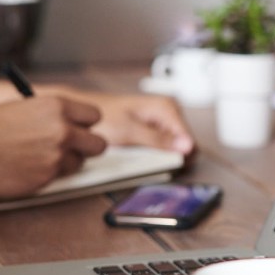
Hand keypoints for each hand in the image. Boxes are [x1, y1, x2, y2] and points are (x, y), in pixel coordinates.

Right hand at [0, 96, 107, 197]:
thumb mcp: (19, 110)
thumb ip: (46, 117)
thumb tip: (64, 124)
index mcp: (55, 106)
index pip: (93, 116)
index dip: (85, 125)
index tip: (77, 129)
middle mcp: (62, 130)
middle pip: (97, 144)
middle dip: (86, 148)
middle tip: (69, 150)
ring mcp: (56, 156)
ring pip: (79, 164)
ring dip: (65, 164)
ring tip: (38, 160)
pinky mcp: (46, 179)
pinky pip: (58, 178)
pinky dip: (47, 176)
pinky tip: (25, 169)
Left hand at [63, 91, 193, 155]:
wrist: (85, 115)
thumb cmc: (103, 117)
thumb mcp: (130, 131)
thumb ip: (159, 140)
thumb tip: (186, 146)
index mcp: (168, 108)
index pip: (190, 141)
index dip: (179, 157)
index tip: (163, 165)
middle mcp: (169, 113)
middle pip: (184, 147)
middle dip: (169, 158)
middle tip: (147, 161)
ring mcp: (162, 123)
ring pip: (174, 150)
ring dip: (159, 159)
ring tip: (139, 157)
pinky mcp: (155, 132)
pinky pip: (162, 149)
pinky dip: (152, 156)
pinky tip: (138, 155)